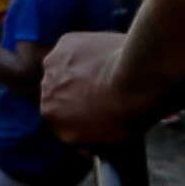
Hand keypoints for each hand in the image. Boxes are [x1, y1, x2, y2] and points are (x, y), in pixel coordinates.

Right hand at [40, 31, 143, 145]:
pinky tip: (105, 56)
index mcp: (52, 120)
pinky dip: (84, 52)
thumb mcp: (111, 142)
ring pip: (63, 71)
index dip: (79, 118)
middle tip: (102, 92)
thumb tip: (94, 140)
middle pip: (58, 95)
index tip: (96, 114)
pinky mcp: (65, 43)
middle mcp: (46, 93)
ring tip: (105, 72)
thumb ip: (92, 141)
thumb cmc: (129, 112)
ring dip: (77, 73)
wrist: (139, 77)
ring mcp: (53, 66)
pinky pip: (72, 49)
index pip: (61, 121)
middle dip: (74, 95)